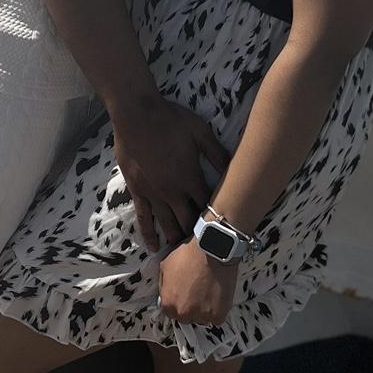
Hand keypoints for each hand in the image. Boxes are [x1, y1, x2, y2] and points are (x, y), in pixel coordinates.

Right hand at [112, 97, 228, 249]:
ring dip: (177, 241)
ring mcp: (154, 194)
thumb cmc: (170, 120)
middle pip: (188, 222)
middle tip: (208, 252)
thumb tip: (236, 167)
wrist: (136, 114)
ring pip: (167, 225)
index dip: (218, 221)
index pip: (208, 207)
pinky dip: (149, 234)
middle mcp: (173, 192)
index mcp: (191, 178)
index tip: (226, 233)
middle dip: (199, 238)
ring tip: (184, 257)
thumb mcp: (200, 132)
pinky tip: (153, 248)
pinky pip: (143, 218)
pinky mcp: (138, 191)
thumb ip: (217, 153)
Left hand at [157, 240, 238, 327]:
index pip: (170, 312)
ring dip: (204, 310)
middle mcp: (183, 314)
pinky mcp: (218, 315)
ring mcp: (201, 316)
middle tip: (197, 293)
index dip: (178, 302)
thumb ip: (163, 285)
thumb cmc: (190, 255)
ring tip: (208, 293)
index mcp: (168, 305)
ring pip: (201, 319)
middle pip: (186, 317)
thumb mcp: (165, 266)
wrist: (212, 250)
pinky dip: (217, 310)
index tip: (184, 296)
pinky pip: (216, 319)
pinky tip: (216, 296)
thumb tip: (164, 293)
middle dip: (190, 308)